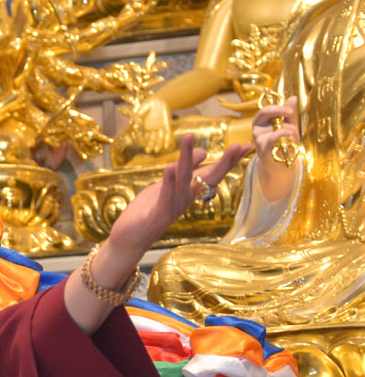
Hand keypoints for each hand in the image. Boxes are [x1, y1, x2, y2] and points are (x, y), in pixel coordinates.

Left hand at [107, 133, 250, 256]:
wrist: (131, 238)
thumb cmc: (150, 209)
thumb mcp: (168, 184)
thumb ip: (185, 170)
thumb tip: (203, 152)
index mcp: (189, 191)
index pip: (212, 173)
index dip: (228, 160)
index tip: (245, 145)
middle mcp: (185, 198)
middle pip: (208, 178)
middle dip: (223, 163)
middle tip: (238, 146)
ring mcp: (173, 206)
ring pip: (183, 180)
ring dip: (186, 158)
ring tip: (189, 138)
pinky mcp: (157, 213)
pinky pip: (165, 196)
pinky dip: (168, 182)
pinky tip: (169, 168)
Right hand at [133, 95, 174, 153]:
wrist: (159, 99)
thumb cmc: (148, 104)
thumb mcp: (141, 109)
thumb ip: (138, 116)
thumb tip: (134, 125)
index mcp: (145, 126)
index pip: (142, 135)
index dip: (140, 138)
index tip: (139, 141)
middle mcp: (152, 129)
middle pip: (151, 139)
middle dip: (150, 145)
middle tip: (147, 151)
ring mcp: (160, 127)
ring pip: (159, 138)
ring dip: (158, 144)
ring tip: (156, 151)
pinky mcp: (167, 125)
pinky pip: (167, 134)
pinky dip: (167, 140)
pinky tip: (167, 146)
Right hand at [252, 96, 300, 200]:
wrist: (282, 166)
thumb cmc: (284, 145)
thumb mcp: (288, 127)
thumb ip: (289, 114)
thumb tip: (293, 97)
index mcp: (261, 124)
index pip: (265, 110)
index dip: (278, 107)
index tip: (290, 111)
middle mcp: (257, 131)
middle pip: (264, 113)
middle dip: (280, 110)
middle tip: (291, 114)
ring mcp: (258, 141)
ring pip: (275, 126)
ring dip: (289, 130)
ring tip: (293, 138)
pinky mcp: (263, 150)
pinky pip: (273, 137)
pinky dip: (284, 136)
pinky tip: (290, 139)